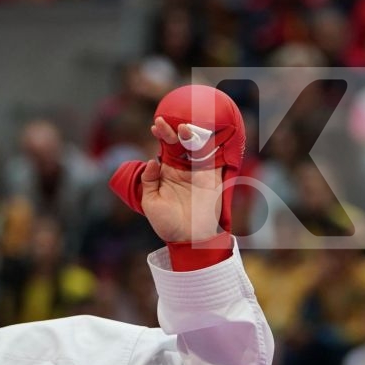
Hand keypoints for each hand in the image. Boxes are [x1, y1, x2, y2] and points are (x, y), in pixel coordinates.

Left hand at [130, 116, 224, 242]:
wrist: (189, 241)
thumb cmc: (167, 224)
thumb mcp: (150, 202)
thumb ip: (149, 181)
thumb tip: (153, 160)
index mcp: (168, 172)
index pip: (165, 147)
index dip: (161, 135)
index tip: (155, 126)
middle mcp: (184, 168)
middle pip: (180, 143)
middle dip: (173, 131)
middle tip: (164, 123)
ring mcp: (199, 172)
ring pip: (198, 147)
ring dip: (192, 135)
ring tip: (183, 128)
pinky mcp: (213, 178)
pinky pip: (215, 158)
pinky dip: (212, 145)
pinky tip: (206, 134)